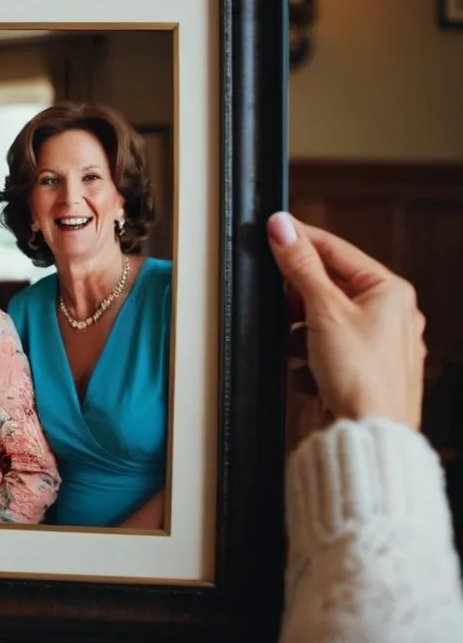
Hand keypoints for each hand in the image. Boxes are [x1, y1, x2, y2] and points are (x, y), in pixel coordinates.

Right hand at [266, 212, 425, 428]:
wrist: (369, 433)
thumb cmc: (363, 377)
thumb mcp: (324, 311)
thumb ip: (301, 267)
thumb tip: (284, 229)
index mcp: (390, 292)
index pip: (337, 250)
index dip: (301, 240)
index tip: (273, 231)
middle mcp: (390, 314)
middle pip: (328, 287)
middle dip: (300, 302)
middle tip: (286, 308)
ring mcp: (377, 344)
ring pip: (323, 321)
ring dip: (302, 334)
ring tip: (301, 350)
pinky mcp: (361, 370)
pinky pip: (325, 349)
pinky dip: (310, 358)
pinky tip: (311, 372)